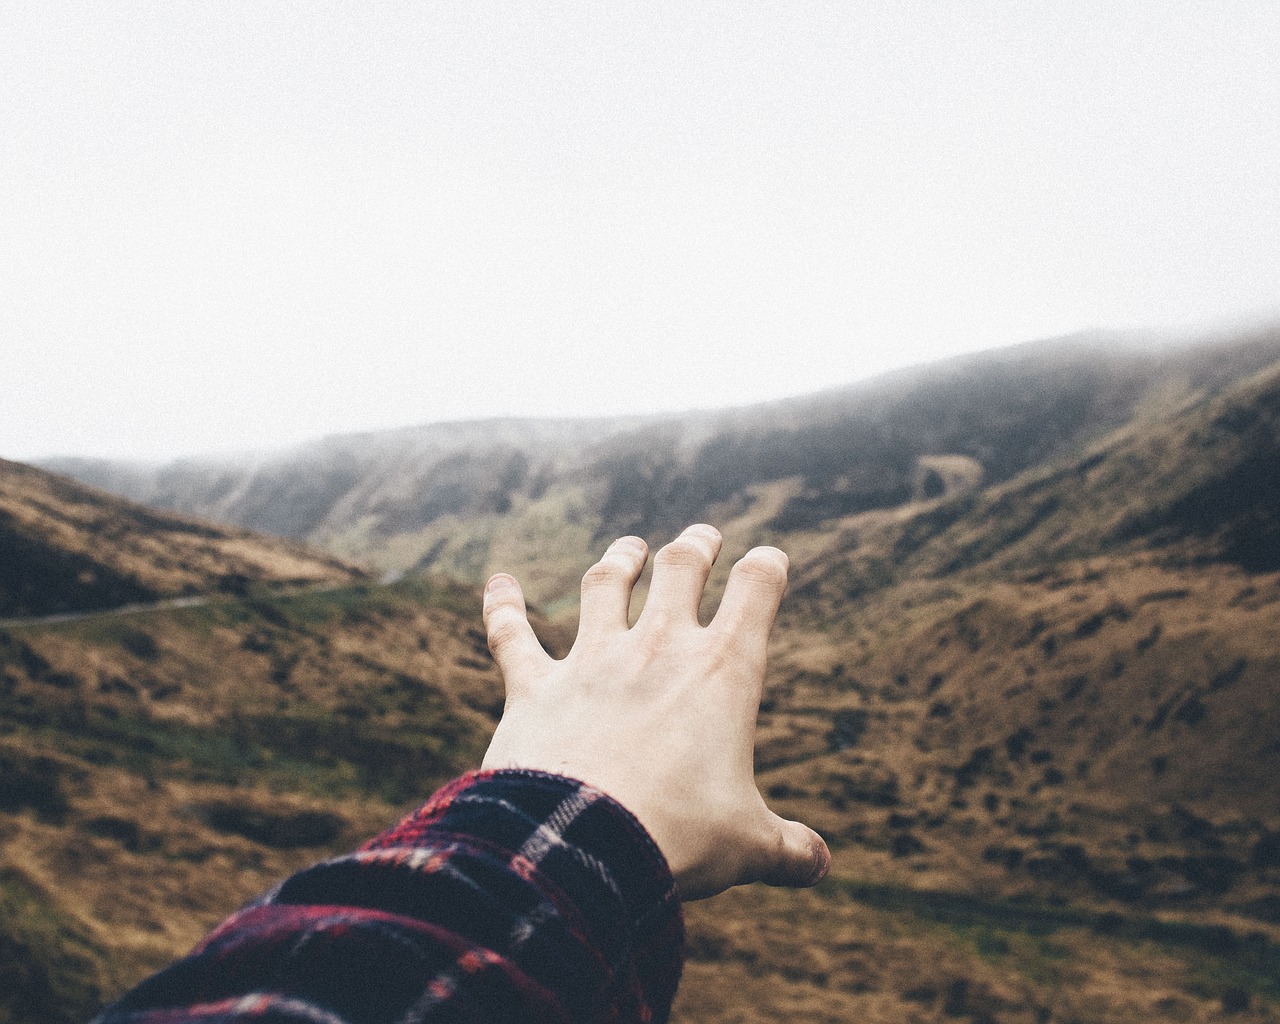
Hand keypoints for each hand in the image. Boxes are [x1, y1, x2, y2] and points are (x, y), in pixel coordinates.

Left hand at [480, 523, 829, 899]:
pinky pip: (512, 634)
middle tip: (703, 536)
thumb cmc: (678, 838)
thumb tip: (820, 865)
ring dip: (619, 561)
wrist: (580, 845)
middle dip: (696, 547)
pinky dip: (502, 606)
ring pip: (604, 585)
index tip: (771, 559)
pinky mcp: (534, 686)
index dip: (768, 568)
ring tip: (630, 547)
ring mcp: (591, 660)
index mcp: (723, 671)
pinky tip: (498, 583)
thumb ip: (787, 848)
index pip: (757, 591)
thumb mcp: (748, 845)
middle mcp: (658, 648)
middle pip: (681, 569)